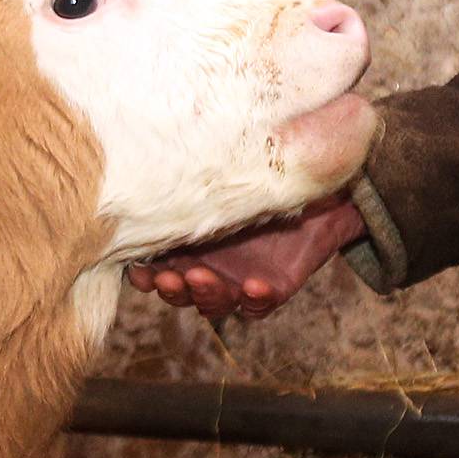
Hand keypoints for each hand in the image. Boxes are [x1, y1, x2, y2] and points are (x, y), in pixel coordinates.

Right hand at [127, 194, 366, 320]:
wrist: (320, 192)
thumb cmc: (266, 176)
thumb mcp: (232, 174)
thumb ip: (202, 175)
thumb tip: (163, 152)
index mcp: (189, 245)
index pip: (156, 268)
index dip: (144, 275)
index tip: (138, 270)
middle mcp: (209, 268)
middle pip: (180, 291)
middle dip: (172, 288)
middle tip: (168, 277)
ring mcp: (239, 282)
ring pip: (213, 303)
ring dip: (205, 294)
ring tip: (203, 277)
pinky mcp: (273, 290)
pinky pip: (259, 305)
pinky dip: (255, 299)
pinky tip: (254, 286)